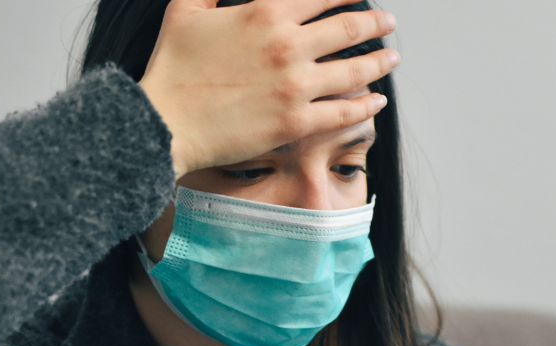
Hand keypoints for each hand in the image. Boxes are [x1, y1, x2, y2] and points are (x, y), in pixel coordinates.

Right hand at [138, 0, 398, 177]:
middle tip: (389, 22)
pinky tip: (375, 100)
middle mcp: (288, 46)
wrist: (164, 123)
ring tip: (392, 57)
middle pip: (350, 26)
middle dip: (376, 21)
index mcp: (265, 12)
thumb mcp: (186, 10)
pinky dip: (366, 104)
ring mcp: (296, 86)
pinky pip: (344, 111)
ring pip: (356, 69)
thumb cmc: (172, 69)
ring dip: (380, 61)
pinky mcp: (296, 122)